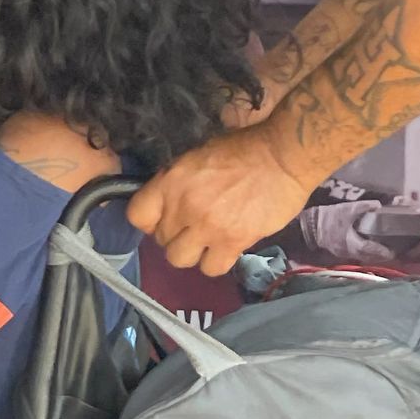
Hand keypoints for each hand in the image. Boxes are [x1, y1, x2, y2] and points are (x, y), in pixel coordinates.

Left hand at [130, 127, 312, 275]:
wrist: (282, 156)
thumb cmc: (243, 149)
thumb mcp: (197, 157)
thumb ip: (177, 183)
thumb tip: (168, 204)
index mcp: (171, 181)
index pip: (137, 215)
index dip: (149, 222)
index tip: (164, 219)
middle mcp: (184, 206)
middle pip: (161, 240)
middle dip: (176, 235)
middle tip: (195, 226)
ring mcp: (208, 227)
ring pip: (179, 260)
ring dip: (192, 253)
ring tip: (208, 241)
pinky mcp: (233, 242)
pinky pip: (211, 268)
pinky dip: (216, 262)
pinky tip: (226, 248)